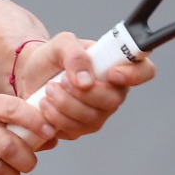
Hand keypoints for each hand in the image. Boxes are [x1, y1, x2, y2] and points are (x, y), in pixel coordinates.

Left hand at [13, 31, 155, 141]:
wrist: (30, 74)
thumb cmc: (51, 56)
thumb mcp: (61, 44)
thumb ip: (75, 55)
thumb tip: (86, 81)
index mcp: (117, 65)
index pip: (145, 71)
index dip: (134, 75)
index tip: (111, 74)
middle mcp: (114, 91)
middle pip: (113, 101)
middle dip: (83, 94)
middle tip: (60, 81)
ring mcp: (100, 112)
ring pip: (93, 118)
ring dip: (65, 105)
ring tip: (48, 90)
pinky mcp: (81, 128)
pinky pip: (75, 130)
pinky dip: (56, 118)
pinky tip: (45, 104)